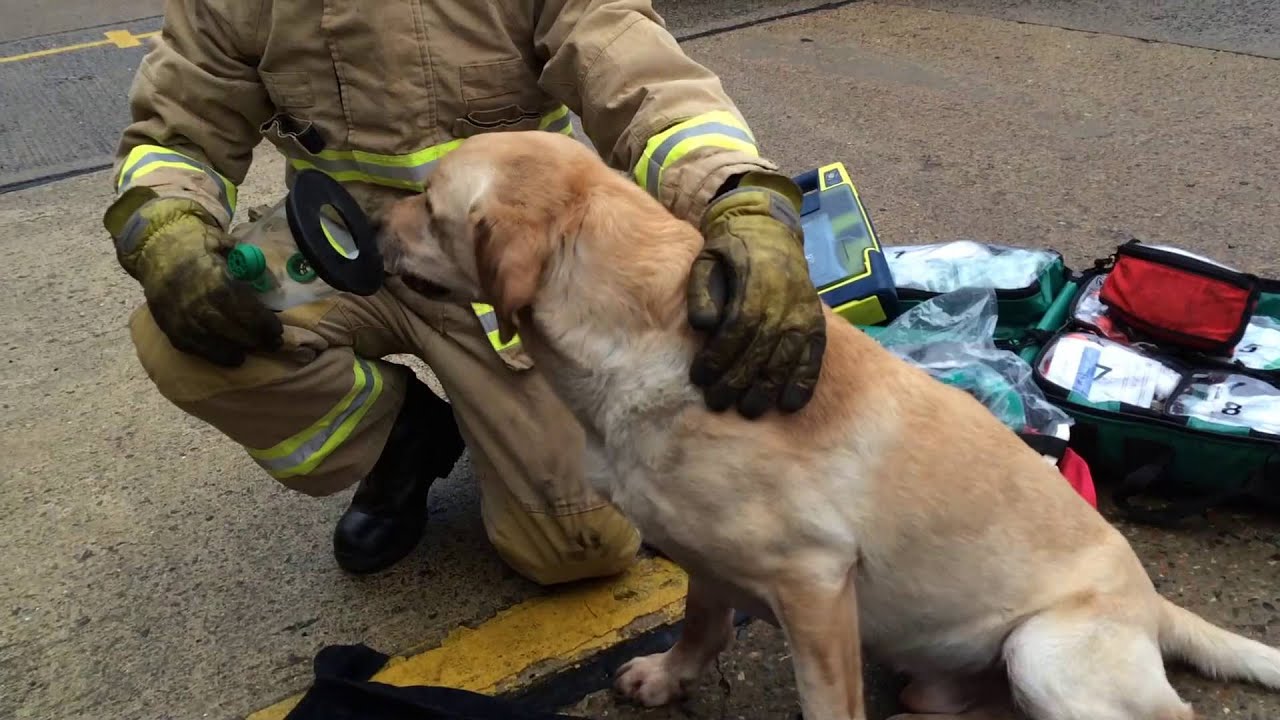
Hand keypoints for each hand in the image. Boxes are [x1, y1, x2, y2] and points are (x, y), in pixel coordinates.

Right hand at [105, 188, 282, 365]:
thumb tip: (268, 278)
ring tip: (250, 352)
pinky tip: (227, 356)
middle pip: (237, 333)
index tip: (277, 329)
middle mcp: (201, 306)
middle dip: (258, 340)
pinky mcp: (170, 328)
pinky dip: (212, 355)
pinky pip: (194, 348)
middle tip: (273, 343)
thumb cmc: (195, 244)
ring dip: (237, 352)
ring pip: (216, 345)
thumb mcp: (224, 244)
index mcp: (218, 284)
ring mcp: (184, 320)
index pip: (250, 313)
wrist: (154, 247)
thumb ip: (246, 261)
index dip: (266, 325)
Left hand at [687, 171, 825, 418]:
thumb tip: (702, 326)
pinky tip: (790, 405)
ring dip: (766, 389)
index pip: (737, 330)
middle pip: (760, 351)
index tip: (699, 378)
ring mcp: (804, 316)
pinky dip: (803, 383)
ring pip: (786, 359)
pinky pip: (813, 359)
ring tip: (748, 410)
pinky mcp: (816, 325)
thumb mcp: (707, 259)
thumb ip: (701, 290)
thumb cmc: (731, 251)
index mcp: (756, 286)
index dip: (718, 357)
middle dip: (737, 381)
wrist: (770, 232)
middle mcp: (785, 304)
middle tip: (717, 403)